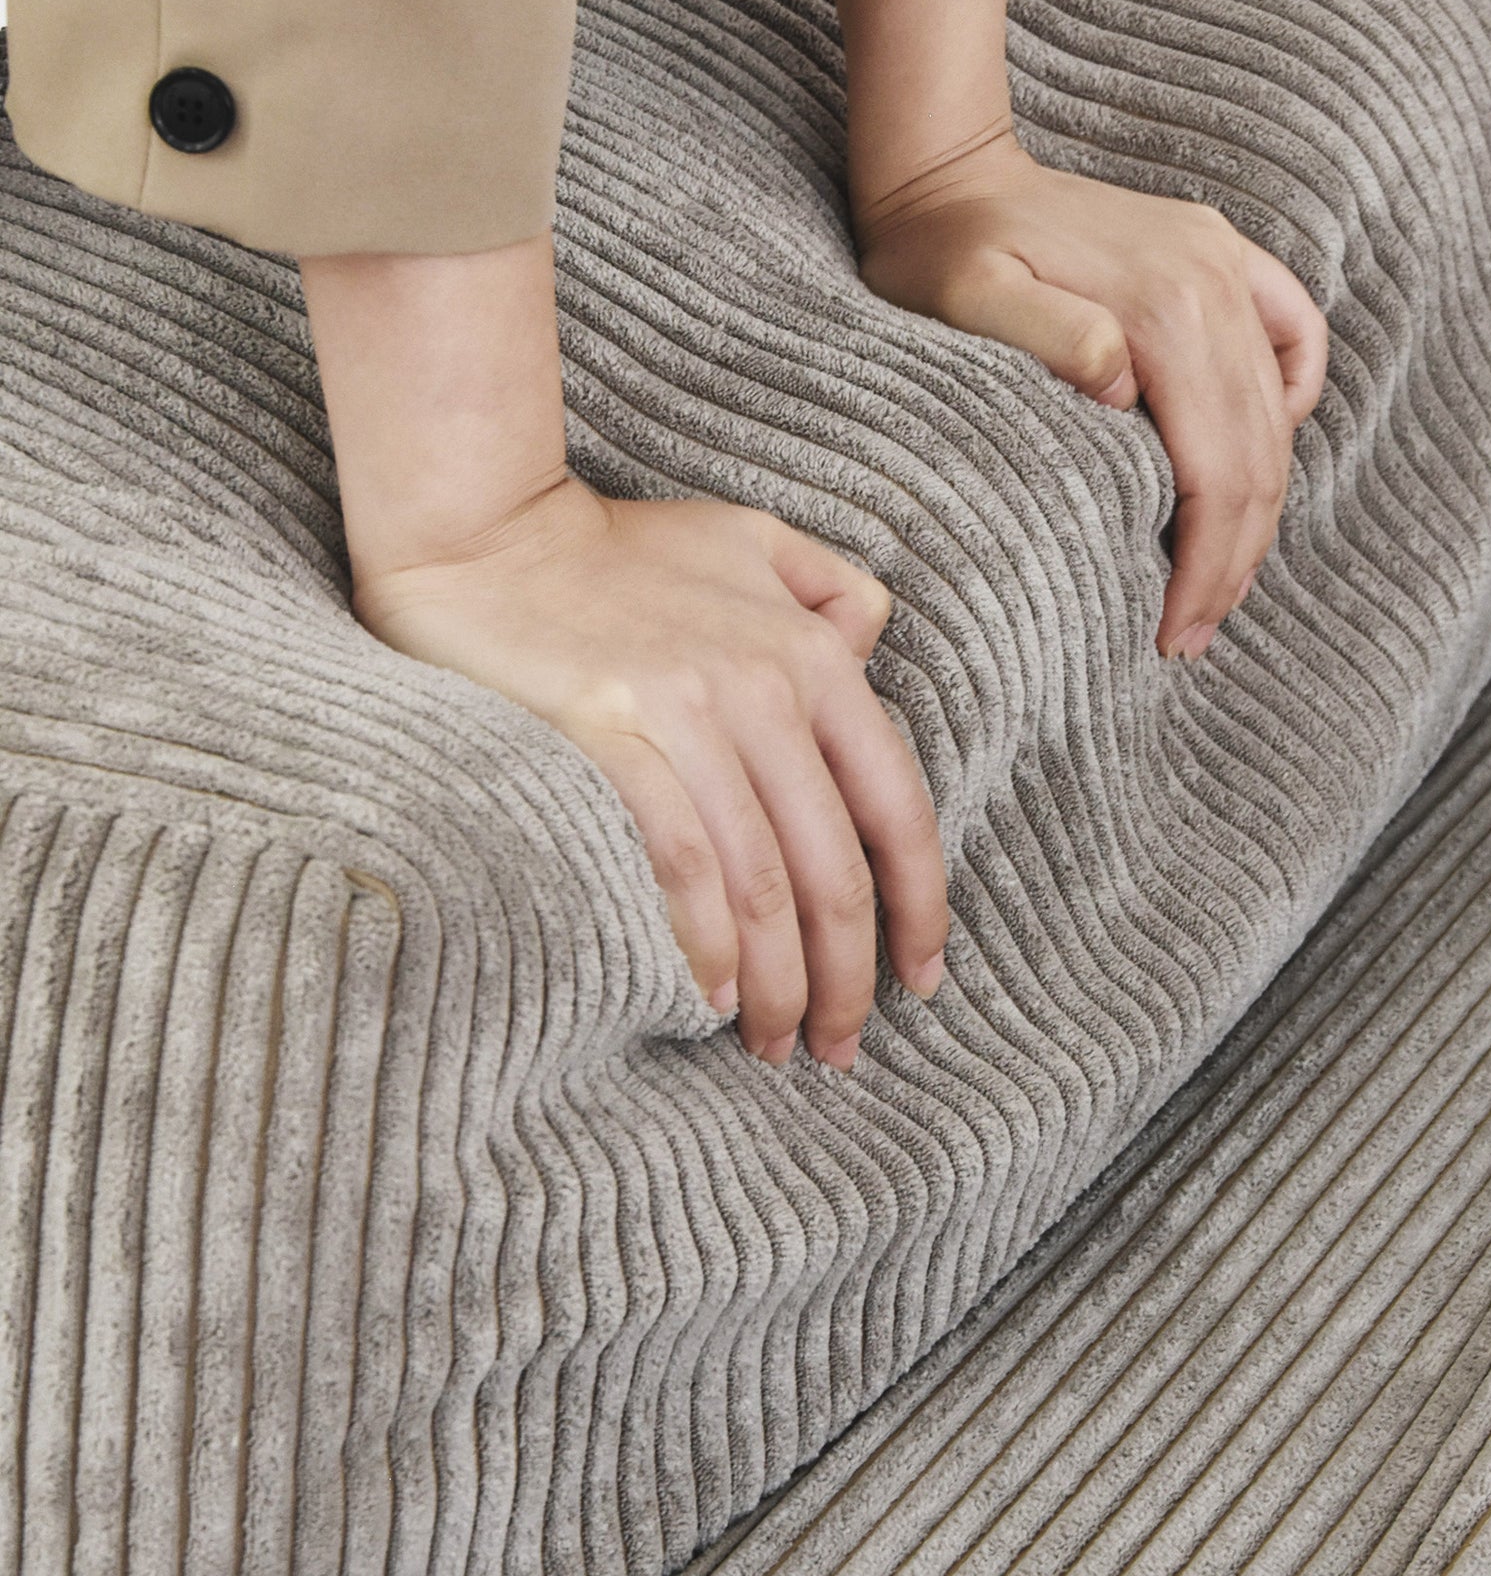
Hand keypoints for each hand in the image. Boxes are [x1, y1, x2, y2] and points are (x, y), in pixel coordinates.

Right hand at [302, 232, 946, 1070]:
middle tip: (836, 1045)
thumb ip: (829, 593)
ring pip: (764, 883)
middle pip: (835, 869)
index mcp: (814, 651)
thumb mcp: (752, 539)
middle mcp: (768, 686)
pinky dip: (707, 943)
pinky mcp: (611, 736)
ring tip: (774, 1044)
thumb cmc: (620, 549)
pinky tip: (714, 998)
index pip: (897, 805)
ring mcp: (689, 712)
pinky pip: (682, 863)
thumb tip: (869, 654)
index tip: (920, 978)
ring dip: (778, 984)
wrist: (484, 530)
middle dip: (847, 976)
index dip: (920, 905)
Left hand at [813, 0, 1328, 661]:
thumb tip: (1125, 390)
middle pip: (1258, 457)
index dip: (1204, 565)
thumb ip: (1046, 337)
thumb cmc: (939, 253)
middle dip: (1232, 561)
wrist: (947, 174)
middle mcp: (1212, 282)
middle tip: (1192, 636)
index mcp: (1163, 307)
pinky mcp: (1220, 257)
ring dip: (1258, 512)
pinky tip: (1255, 457)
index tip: (1174, 633)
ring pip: (1279, 417)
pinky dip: (1290, 407)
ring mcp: (1224, 264)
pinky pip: (1294, 339)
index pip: (1215, 471)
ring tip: (1216, 585)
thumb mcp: (965, 298)